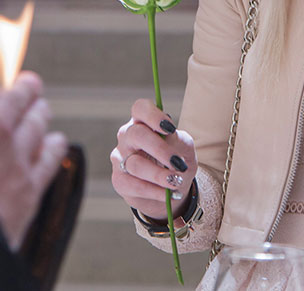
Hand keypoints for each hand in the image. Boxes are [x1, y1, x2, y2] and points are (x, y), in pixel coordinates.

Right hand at [0, 72, 68, 249]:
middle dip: (22, 90)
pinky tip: (54, 141)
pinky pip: (52, 155)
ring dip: (38, 113)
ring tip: (40, 110)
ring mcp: (16, 154)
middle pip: (19, 95)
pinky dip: (54, 145)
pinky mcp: (29, 184)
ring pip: (37, 121)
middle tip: (28, 86)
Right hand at [111, 98, 195, 220]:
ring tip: (176, 181)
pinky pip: (135, 185)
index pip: (140, 108)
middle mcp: (128, 137)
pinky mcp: (119, 180)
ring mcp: (120, 158)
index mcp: (143, 122)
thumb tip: (167, 137)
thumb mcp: (184, 147)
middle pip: (136, 134)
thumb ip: (177, 140)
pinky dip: (154, 191)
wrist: (173, 188)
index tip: (170, 128)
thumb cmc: (177, 160)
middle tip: (178, 163)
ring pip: (136, 164)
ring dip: (159, 175)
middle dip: (159, 149)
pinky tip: (167, 193)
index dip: (153, 115)